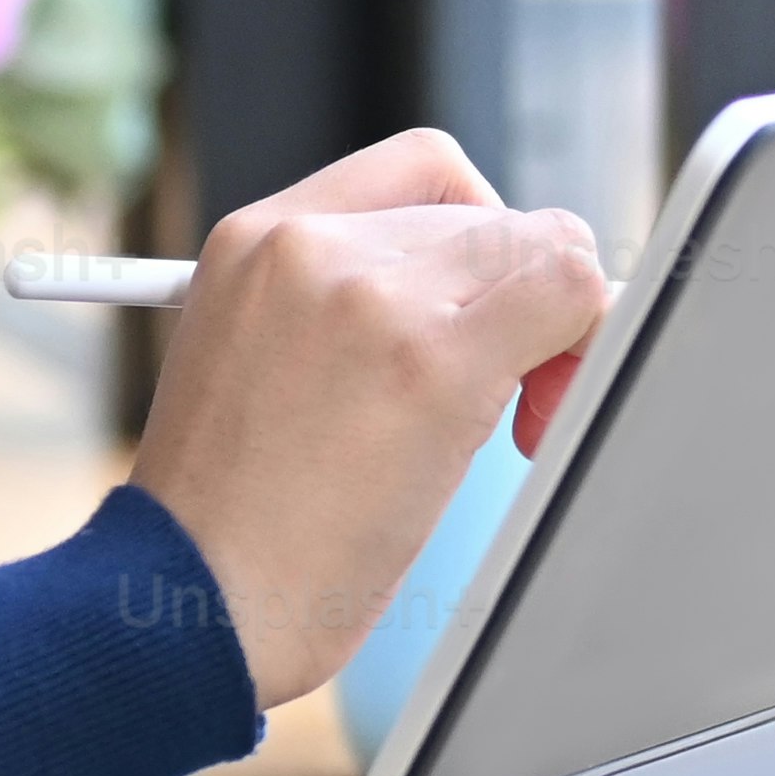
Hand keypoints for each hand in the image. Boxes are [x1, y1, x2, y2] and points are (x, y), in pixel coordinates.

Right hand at [116, 128, 611, 707]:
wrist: (189, 605)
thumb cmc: (229, 525)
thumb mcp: (254, 364)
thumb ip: (344, 307)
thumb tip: (473, 302)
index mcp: (257, 236)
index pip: (427, 171)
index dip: (480, 237)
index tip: (479, 316)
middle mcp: (311, 245)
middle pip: (494, 219)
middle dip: (520, 302)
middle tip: (511, 398)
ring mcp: (374, 296)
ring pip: (544, 249)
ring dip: (556, 335)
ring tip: (516, 422)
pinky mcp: (433, 361)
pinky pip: (571, 294)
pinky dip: (585, 348)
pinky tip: (538, 422)